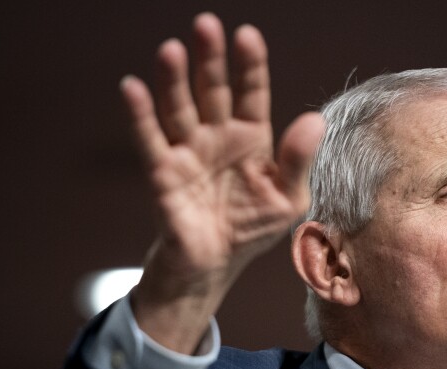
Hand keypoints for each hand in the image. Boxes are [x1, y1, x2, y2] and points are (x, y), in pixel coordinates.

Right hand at [119, 12, 323, 351]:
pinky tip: (132, 88)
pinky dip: (140, 115)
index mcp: (251, 139)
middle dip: (210, 60)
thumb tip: (313, 119)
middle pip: (212, 91)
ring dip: (173, 80)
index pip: (251, 94)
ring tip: (171, 50)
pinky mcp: (163, 174)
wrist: (214, 265)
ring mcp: (188, 152)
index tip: (247, 35)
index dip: (249, 66)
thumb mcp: (287, 199)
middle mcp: (217, 137)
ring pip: (179, 108)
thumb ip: (298, 161)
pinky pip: (150, 141)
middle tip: (206, 24)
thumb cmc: (252, 228)